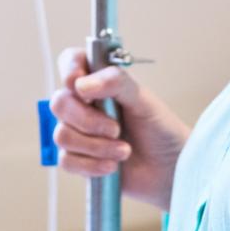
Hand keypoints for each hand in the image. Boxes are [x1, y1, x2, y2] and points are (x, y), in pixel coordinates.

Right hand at [51, 45, 189, 210]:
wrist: (169, 168)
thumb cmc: (160, 129)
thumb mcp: (144, 100)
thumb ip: (116, 83)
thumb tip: (83, 84)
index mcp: (99, 82)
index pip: (71, 61)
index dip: (69, 69)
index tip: (80, 84)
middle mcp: (84, 105)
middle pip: (59, 103)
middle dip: (87, 120)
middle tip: (116, 128)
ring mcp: (79, 133)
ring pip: (62, 135)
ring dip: (96, 146)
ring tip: (124, 151)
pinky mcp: (79, 160)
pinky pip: (66, 161)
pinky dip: (92, 165)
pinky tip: (113, 165)